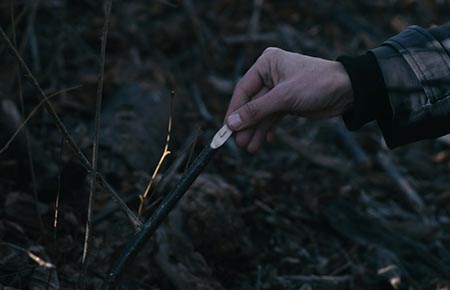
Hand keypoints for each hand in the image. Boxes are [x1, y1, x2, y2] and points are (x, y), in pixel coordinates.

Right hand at [225, 47, 353, 152]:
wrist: (348, 91)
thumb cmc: (317, 84)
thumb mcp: (284, 97)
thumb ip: (257, 111)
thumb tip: (231, 124)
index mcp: (266, 64)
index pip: (243, 89)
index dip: (234, 111)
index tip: (227, 129)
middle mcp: (270, 75)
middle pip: (251, 104)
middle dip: (246, 125)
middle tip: (239, 144)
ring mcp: (278, 90)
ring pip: (261, 114)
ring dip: (255, 131)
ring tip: (250, 149)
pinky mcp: (287, 103)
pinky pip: (271, 118)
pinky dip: (267, 130)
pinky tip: (264, 142)